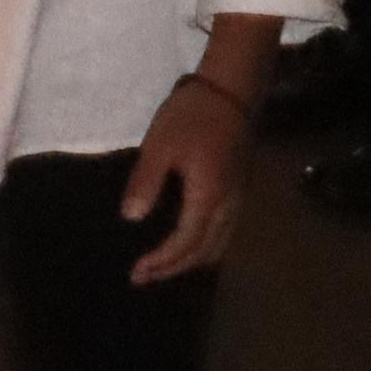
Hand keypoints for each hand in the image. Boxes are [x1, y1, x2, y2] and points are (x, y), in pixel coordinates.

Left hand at [124, 74, 254, 281]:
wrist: (230, 93)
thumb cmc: (190, 116)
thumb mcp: (159, 146)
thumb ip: (146, 183)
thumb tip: (131, 219)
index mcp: (208, 198)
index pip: (185, 243)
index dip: (162, 261)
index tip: (138, 272)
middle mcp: (228, 207)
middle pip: (204, 252)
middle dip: (174, 268)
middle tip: (144, 277)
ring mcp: (238, 201)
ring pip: (218, 246)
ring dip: (190, 260)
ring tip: (162, 268)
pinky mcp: (238, 192)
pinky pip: (224, 233)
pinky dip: (203, 247)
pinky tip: (187, 244)